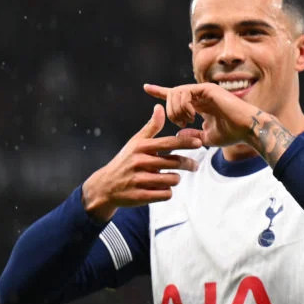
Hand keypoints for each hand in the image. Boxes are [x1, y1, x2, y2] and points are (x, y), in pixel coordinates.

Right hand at [82, 105, 201, 221]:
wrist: (105, 186)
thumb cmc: (125, 161)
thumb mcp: (135, 142)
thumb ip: (151, 127)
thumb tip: (160, 107)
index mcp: (141, 147)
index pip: (168, 142)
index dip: (185, 142)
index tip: (199, 142)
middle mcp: (140, 162)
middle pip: (175, 162)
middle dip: (188, 164)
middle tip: (194, 165)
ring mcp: (139, 180)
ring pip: (172, 179)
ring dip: (175, 179)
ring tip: (172, 177)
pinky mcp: (140, 196)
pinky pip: (166, 194)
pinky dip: (167, 192)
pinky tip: (162, 188)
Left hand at [143, 82, 256, 146]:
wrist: (247, 129)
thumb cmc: (232, 134)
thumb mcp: (207, 138)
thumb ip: (192, 136)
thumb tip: (178, 134)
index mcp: (200, 104)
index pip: (176, 95)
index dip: (160, 91)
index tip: (146, 88)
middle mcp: (201, 95)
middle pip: (172, 94)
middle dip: (170, 111)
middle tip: (181, 124)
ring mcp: (204, 90)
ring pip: (176, 93)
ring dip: (176, 110)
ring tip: (186, 121)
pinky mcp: (208, 88)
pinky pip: (185, 93)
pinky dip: (184, 106)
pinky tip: (192, 116)